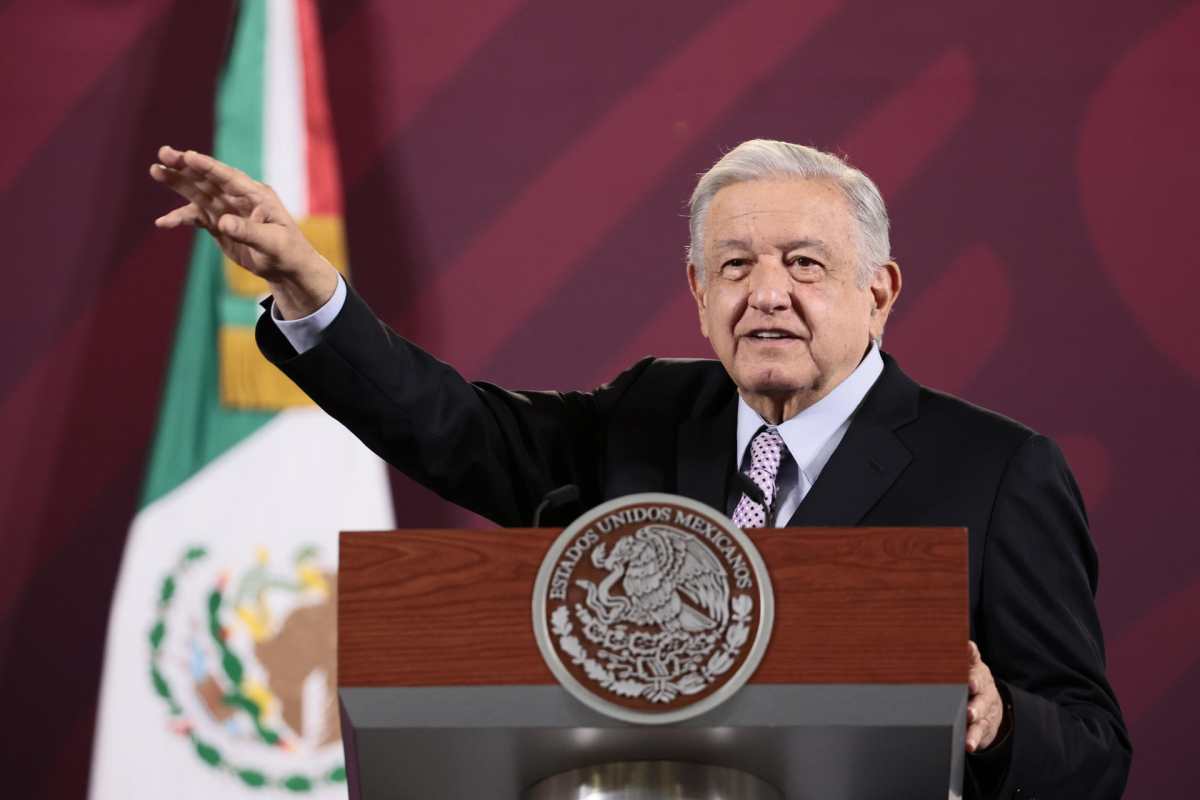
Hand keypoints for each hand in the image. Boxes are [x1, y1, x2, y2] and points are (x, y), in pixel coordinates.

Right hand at [149, 145, 337, 317]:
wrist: (287, 269)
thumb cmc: (287, 252)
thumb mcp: (272, 242)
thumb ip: (248, 231)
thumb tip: (222, 223)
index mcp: (257, 195)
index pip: (229, 177)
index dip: (208, 167)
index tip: (188, 156)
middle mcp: (239, 198)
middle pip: (209, 179)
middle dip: (186, 166)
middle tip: (163, 154)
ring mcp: (227, 210)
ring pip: (198, 193)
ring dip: (177, 183)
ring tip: (155, 170)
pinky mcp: (218, 224)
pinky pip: (196, 217)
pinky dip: (179, 218)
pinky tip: (162, 222)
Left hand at [966, 640, 1004, 751]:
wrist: (992, 706)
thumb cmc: (973, 681)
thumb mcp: (970, 666)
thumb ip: (966, 656)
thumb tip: (965, 642)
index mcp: (978, 675)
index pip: (976, 672)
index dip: (973, 672)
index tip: (969, 676)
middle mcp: (984, 693)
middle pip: (981, 697)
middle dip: (975, 700)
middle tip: (969, 704)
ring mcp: (985, 712)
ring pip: (981, 717)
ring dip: (976, 719)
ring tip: (970, 720)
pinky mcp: (984, 728)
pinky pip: (980, 734)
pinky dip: (974, 739)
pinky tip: (969, 744)